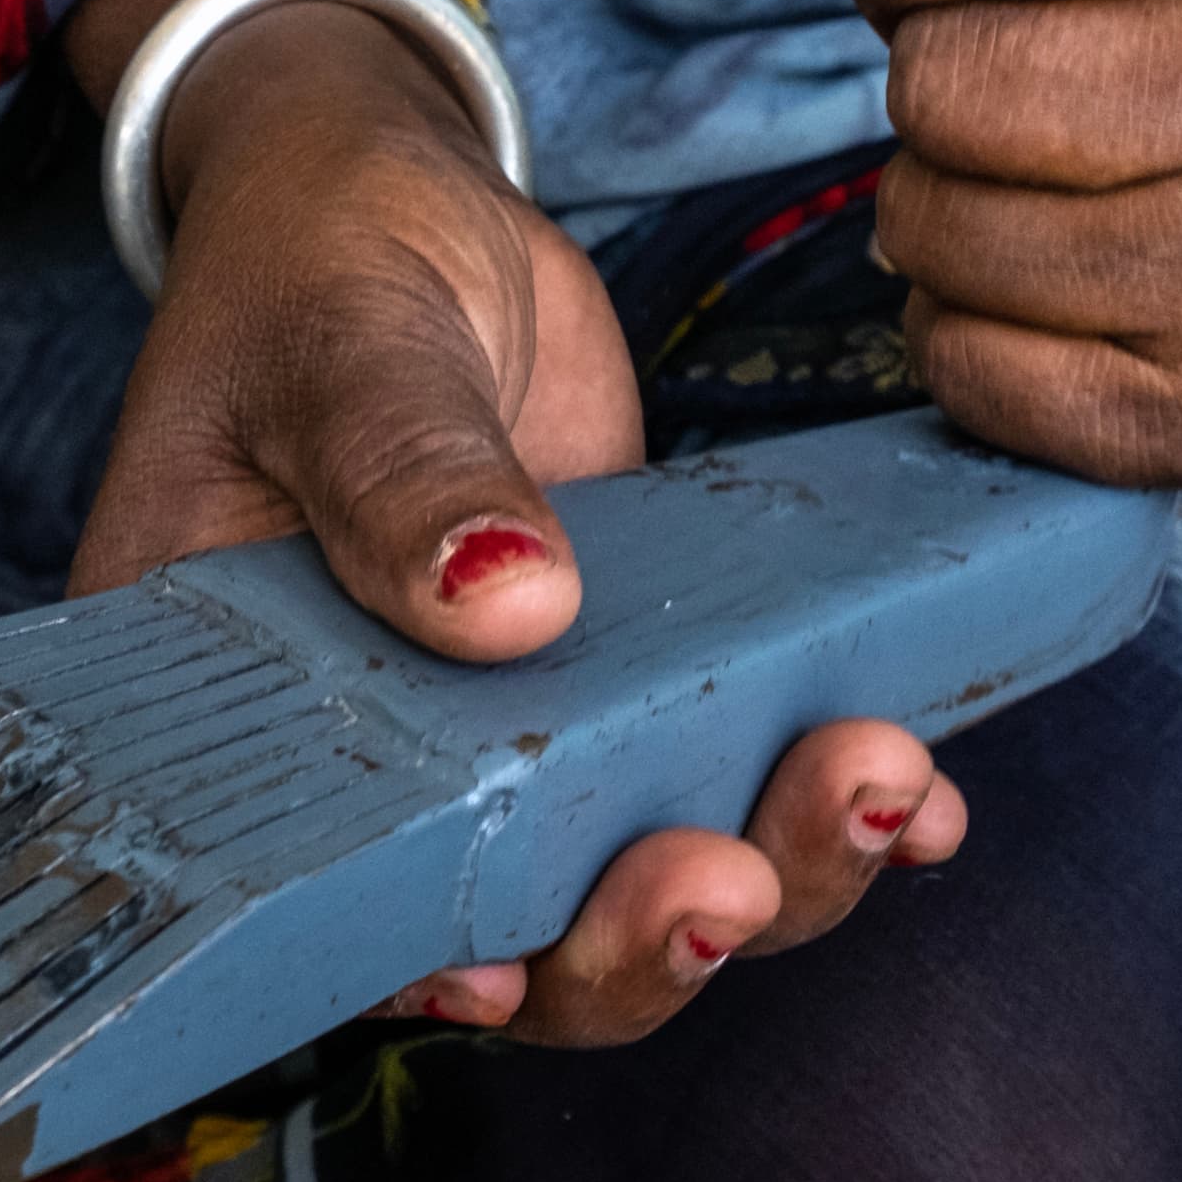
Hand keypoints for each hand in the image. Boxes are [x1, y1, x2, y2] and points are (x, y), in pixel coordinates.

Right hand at [64, 0, 967, 1044]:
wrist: (410, 207)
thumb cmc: (319, 264)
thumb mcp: (343, 342)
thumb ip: (404, 468)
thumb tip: (507, 603)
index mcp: (249, 727)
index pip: (323, 912)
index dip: (415, 975)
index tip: (502, 975)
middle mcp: (387, 773)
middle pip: (517, 946)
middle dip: (636, 942)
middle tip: (729, 879)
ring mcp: (529, 743)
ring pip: (650, 887)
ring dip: (774, 872)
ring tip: (872, 784)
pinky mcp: (649, 689)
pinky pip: (742, 786)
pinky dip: (843, 812)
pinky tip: (931, 797)